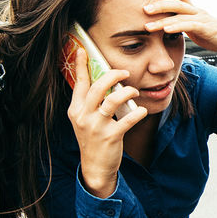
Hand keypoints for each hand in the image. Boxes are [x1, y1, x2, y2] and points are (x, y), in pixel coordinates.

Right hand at [66, 48, 145, 196]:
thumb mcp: (84, 120)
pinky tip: (140, 111)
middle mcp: (83, 116)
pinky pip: (127, 119)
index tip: (83, 50)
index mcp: (75, 110)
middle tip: (125, 73)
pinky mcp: (110, 136)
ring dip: (127, 92)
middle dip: (113, 75)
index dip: (81, 65)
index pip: (78, 83)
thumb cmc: (93, 140)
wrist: (95, 167)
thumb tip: (102, 82)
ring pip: (112, 100)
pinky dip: (137, 112)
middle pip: (97, 87)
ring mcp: (96, 127)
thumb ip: (89, 103)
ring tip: (134, 92)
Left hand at [141, 0, 216, 63]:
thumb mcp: (198, 29)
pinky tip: (166, 30)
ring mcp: (203, 19)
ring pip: (180, 15)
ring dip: (162, 19)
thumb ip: (185, 25)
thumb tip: (171, 26)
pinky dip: (176, 27)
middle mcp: (198, 12)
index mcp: (195, 11)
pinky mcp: (207, 29)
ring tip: (148, 23)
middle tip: (144, 8)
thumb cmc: (216, 37)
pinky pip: (189, 26)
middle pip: (177, 3)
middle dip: (159, 4)